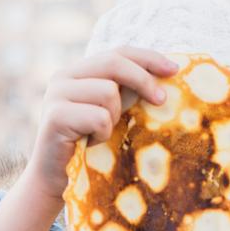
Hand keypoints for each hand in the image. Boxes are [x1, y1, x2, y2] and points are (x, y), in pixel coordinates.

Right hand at [0, 48, 178, 230]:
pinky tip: (89, 143)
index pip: (117, 51)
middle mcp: (62, 77)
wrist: (55, 178)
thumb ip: (127, 90)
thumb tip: (165, 72)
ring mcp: (56, 95)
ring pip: (108, 92)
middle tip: (161, 101)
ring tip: (100, 133)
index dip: (148, 58)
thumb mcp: (111, 111)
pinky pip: (98, 117)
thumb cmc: (87, 145)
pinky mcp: (55, 116)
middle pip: (113, 63)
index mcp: (76, 71)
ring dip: (113, 118)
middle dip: (143, 80)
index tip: (175, 70)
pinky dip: (102, 134)